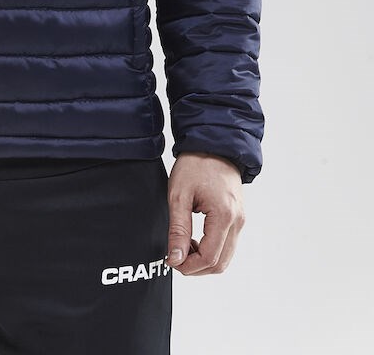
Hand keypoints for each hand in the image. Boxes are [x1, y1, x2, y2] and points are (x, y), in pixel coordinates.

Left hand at [165, 152, 245, 274]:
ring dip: (204, 260)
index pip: (209, 258)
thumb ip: (178, 230)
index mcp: (224, 216)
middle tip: (175, 257)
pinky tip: (195, 240)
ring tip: (184, 245)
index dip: (188, 266)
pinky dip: (212, 250)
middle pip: (220, 264)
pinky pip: (228, 245)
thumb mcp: (178, 196)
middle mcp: (238, 221)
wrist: (213, 145)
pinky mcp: (238, 218)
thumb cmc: (195, 165)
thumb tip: (175, 259)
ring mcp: (241, 220)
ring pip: (226, 258)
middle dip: (196, 268)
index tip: (171, 260)